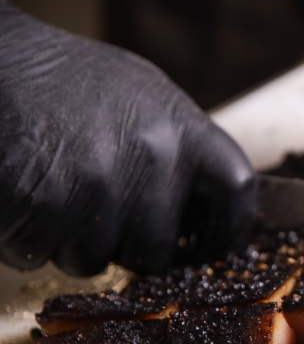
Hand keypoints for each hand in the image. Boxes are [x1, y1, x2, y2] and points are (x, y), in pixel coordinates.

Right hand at [0, 0, 255, 275]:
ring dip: (72, 244)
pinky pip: (43, 256)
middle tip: (101, 218)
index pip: (238, 191)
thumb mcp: (145, 97)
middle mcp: (151, 158)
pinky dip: (28, 240)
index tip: (210, 249)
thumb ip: (180, 148)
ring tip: (56, 195)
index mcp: (184, 127)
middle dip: (126, 247)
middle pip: (157, 250)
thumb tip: (206, 208)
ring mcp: (98, 186)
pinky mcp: (45, 207)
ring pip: (96, 260)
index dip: (228, 230)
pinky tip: (25, 198)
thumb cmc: (67, 83)